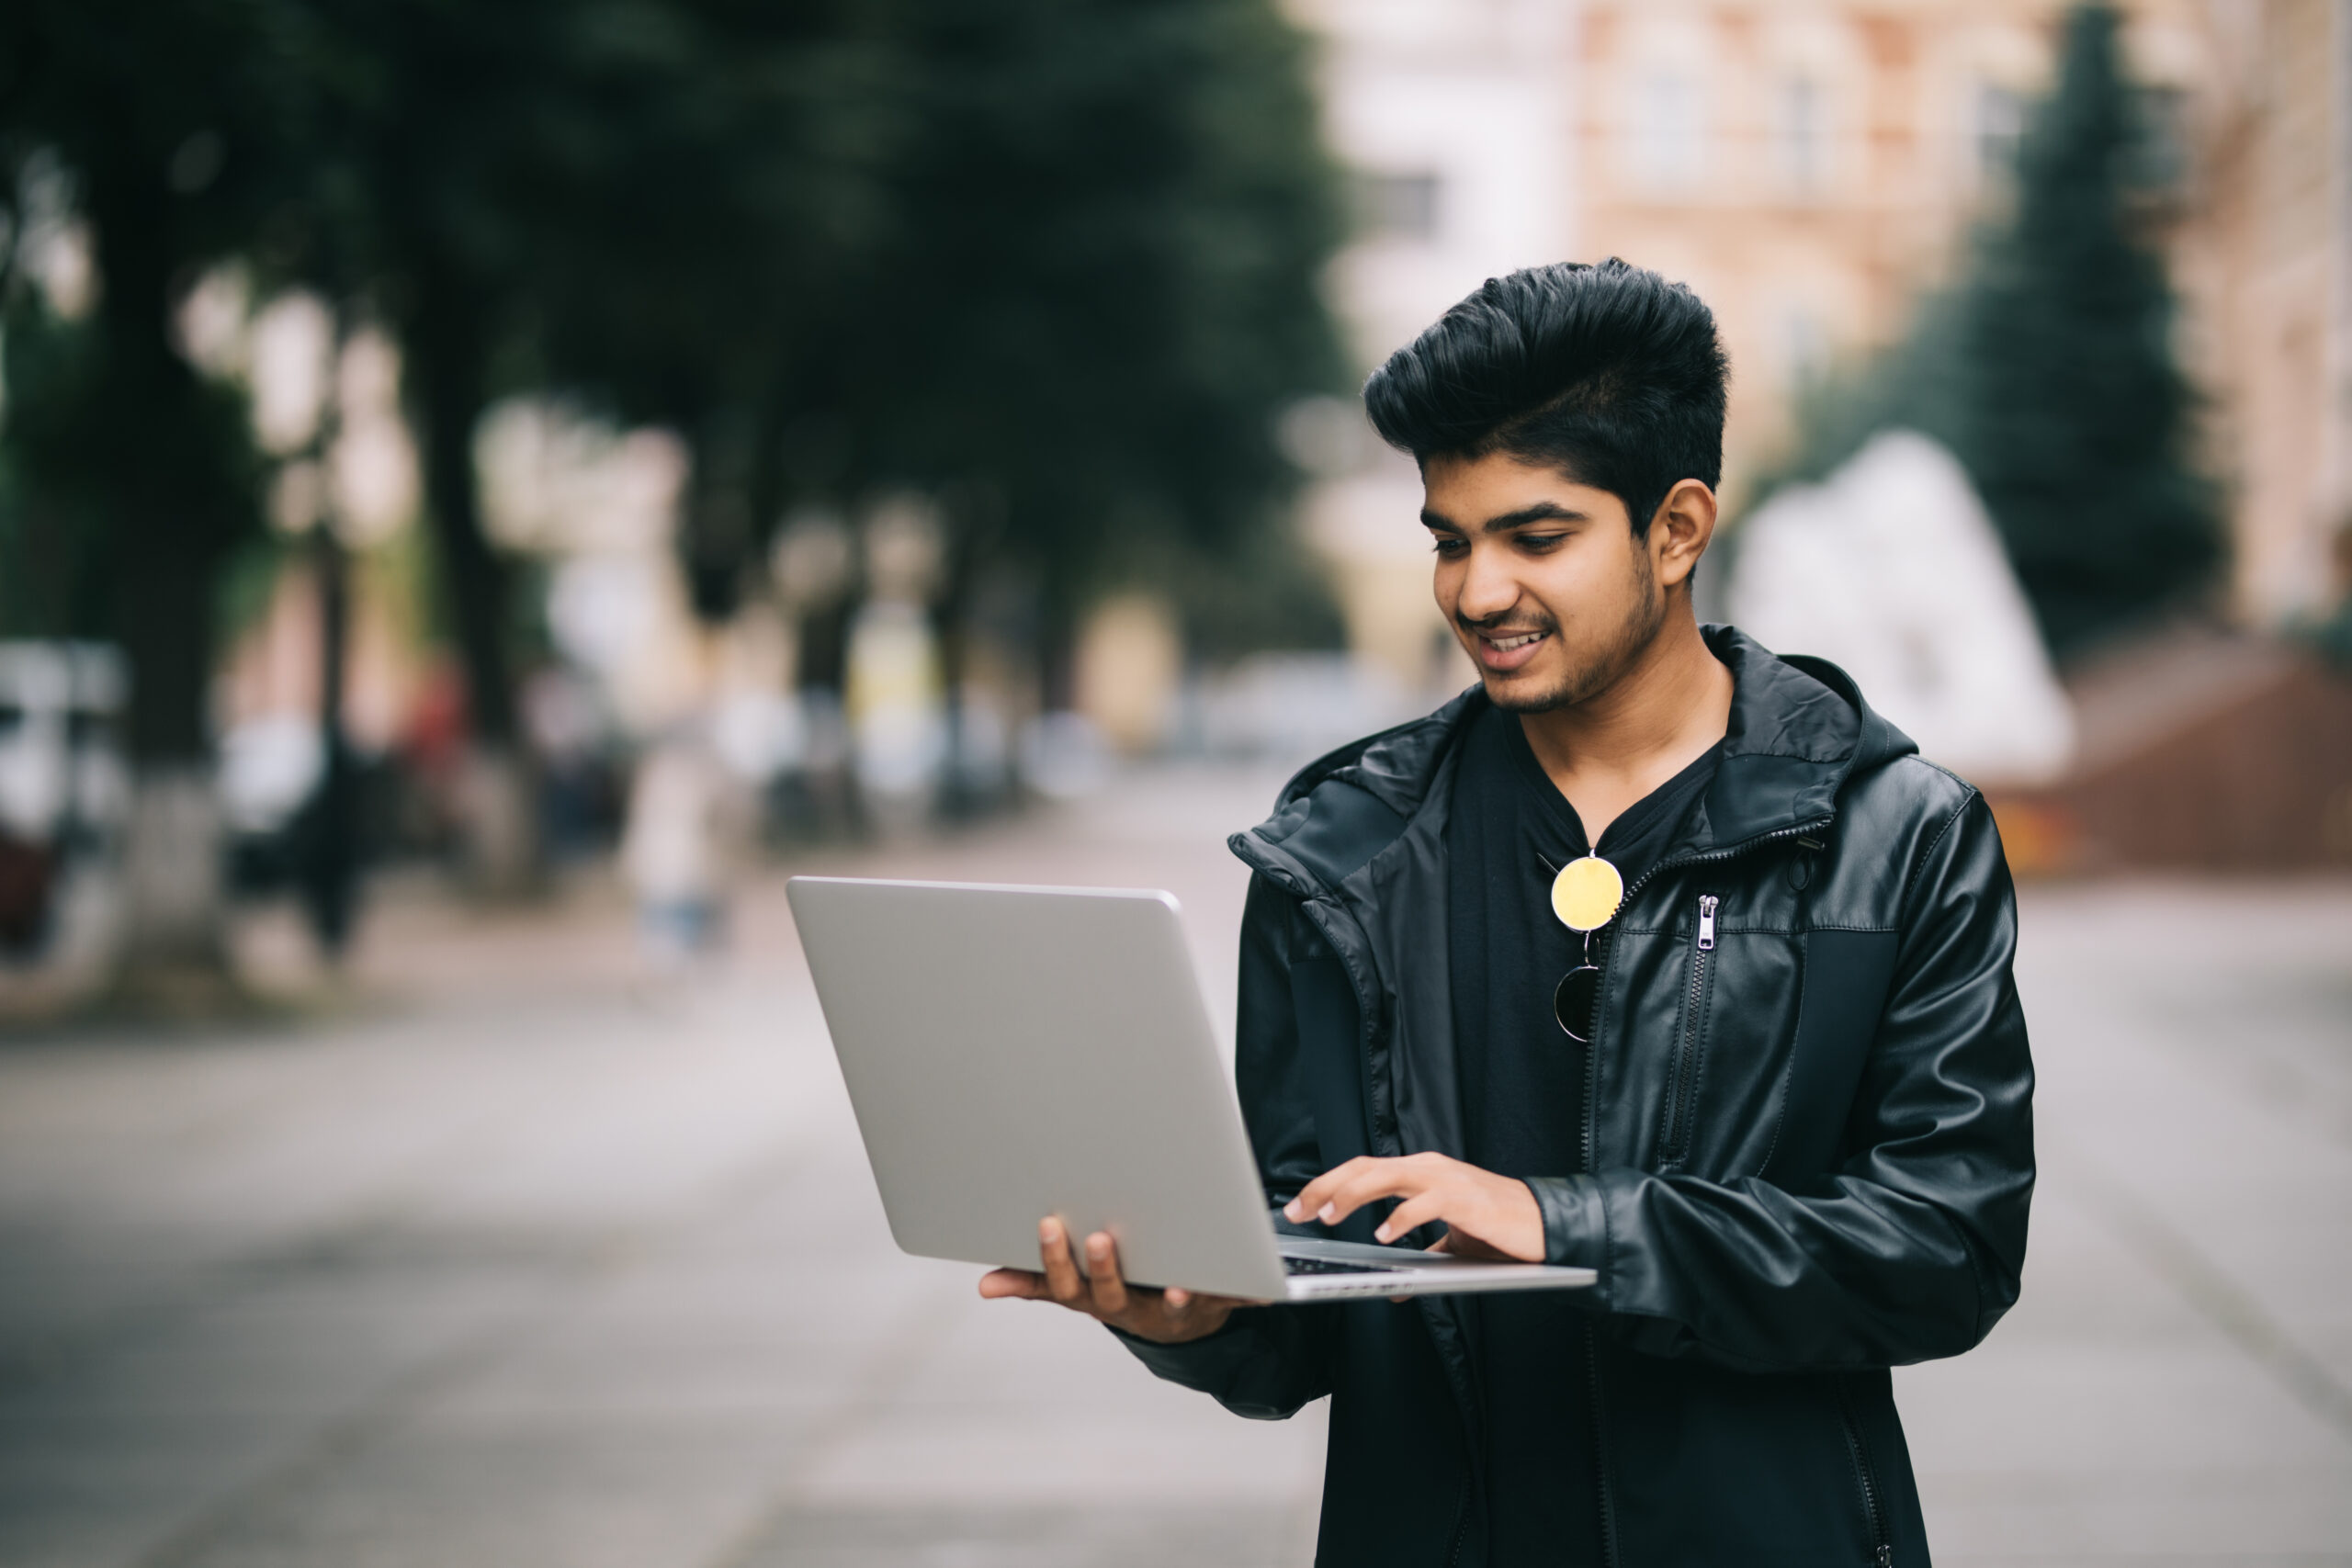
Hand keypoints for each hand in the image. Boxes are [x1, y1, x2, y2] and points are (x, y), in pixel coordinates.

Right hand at [978, 1217, 1254, 1343]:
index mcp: (1094, 1299)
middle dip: (1106, 1268)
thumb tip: (985, 1285)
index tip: (1049, 1223)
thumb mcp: (1075, 1289)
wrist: (1178, 1322)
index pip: (1066, 1286)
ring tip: (1180, 1286)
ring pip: (1173, 1304)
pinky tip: (1265, 1290)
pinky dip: (1248, 1296)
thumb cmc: (1120, 1290)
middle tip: (1102, 1237)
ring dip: (1177, 1297)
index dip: (1056, 1259)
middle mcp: (1130, 1308)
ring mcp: (1172, 1308)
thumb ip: (1034, 1283)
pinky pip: (1231, 1301)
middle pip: (1113, 1295)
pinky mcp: (1213, 1303)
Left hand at [1283, 1153, 1544, 1262]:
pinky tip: (1384, 1235)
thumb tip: (1396, 1290)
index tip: (1300, 1206)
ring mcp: (1446, 1179)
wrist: (1544, 1224)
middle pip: (1366, 1167)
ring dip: (1353, 1194)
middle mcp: (1428, 1167)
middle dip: (1327, 1187)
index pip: (1364, 1169)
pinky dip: (1401, 1216)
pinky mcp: (1465, 1199)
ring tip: (1328, 1214)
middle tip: (1299, 1210)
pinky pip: (1426, 1202)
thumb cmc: (1497, 1228)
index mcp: (1421, 1172)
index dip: (1329, 1184)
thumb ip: (1423, 1257)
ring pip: (1388, 1175)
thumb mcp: (1451, 1245)